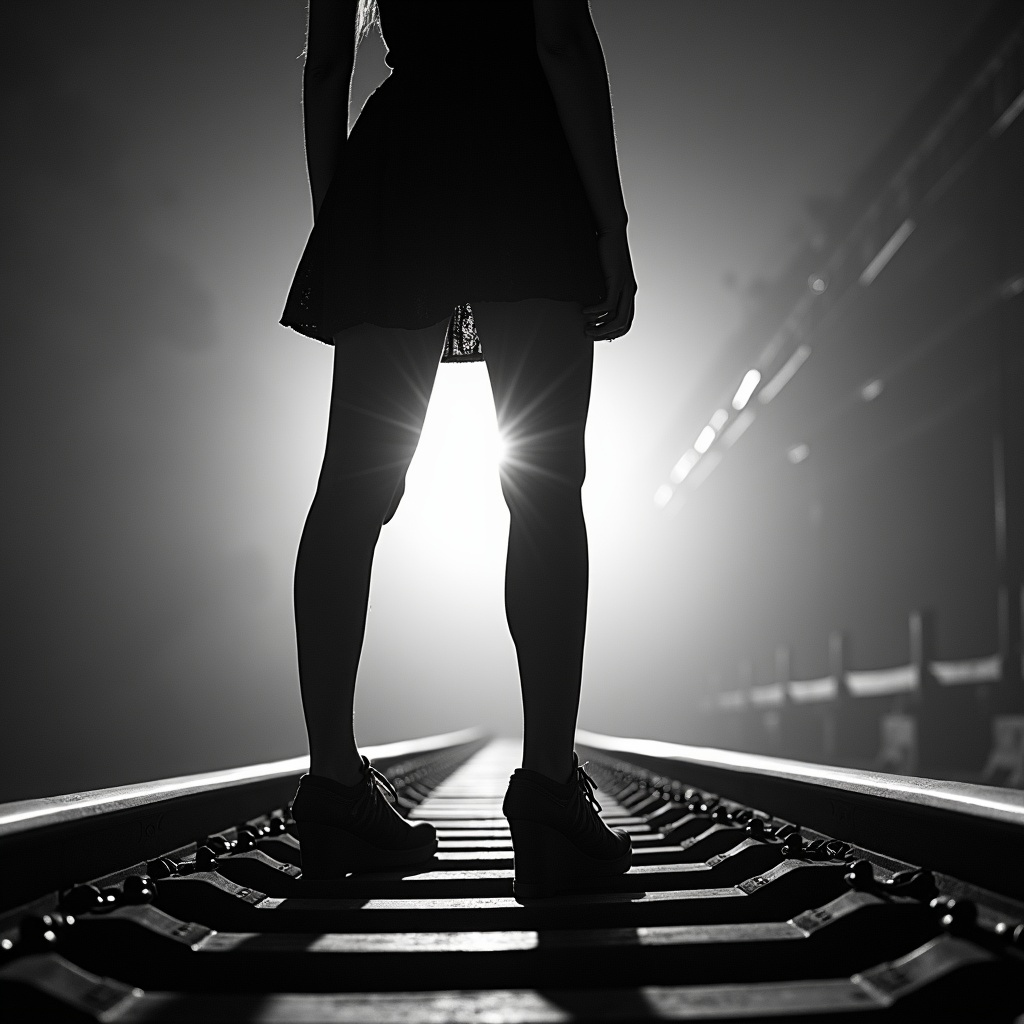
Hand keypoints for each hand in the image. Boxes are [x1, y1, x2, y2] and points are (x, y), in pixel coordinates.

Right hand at [583, 226, 636, 340]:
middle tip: (588, 335)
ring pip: (617, 318)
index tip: (597, 335)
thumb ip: (602, 291)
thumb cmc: (605, 253)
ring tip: (586, 327)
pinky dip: (595, 312)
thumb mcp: (605, 277)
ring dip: (600, 327)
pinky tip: (585, 311)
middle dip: (604, 334)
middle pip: (622, 325)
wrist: (612, 232)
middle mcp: (630, 292)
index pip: (626, 323)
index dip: (612, 334)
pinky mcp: (617, 281)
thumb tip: (591, 307)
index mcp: (628, 293)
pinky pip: (608, 305)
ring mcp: (625, 287)